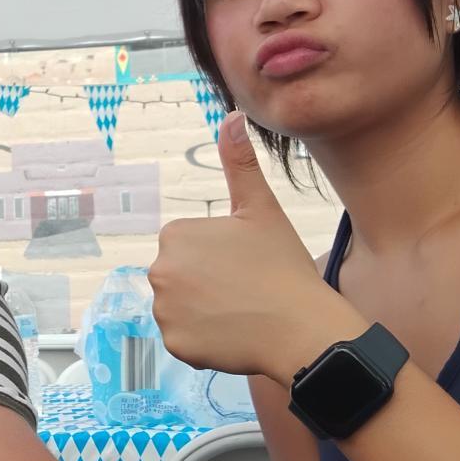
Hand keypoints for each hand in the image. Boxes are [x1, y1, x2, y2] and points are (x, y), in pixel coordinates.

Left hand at [149, 112, 359, 384]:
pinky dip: (204, 339)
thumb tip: (233, 116)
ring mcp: (164, 310)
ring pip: (182, 307)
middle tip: (245, 288)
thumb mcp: (261, 208)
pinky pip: (185, 338)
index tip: (245, 263)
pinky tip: (233, 334)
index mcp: (175, 235)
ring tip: (241, 311)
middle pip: (182, 276)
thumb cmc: (283, 266)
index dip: (219, 255)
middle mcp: (158, 271)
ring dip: (204, 311)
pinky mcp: (174, 344)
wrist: (300, 328)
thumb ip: (239, 163)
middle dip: (207, 282)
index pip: (189, 246)